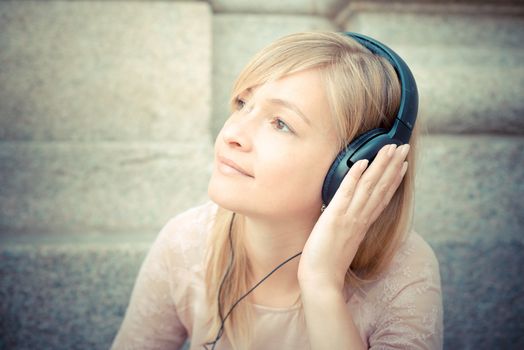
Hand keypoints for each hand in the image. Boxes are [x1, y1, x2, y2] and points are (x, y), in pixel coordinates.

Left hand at [298, 144, 409, 291]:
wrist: (322, 280)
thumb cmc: (328, 263)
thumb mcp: (343, 241)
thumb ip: (348, 226)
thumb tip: (346, 215)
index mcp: (362, 224)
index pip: (382, 197)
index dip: (394, 180)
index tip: (403, 165)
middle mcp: (360, 218)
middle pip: (381, 187)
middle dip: (393, 165)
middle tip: (404, 147)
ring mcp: (349, 217)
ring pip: (369, 186)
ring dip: (381, 165)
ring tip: (390, 148)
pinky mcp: (335, 217)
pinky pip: (346, 193)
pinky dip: (354, 177)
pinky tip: (362, 161)